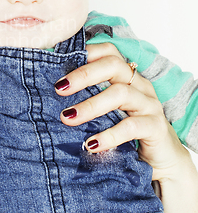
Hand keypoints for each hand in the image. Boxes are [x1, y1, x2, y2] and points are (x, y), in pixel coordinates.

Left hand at [55, 42, 187, 180]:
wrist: (162, 160)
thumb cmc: (126, 130)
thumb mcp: (105, 110)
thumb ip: (87, 97)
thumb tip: (52, 91)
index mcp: (126, 76)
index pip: (108, 52)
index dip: (84, 54)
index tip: (58, 65)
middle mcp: (139, 85)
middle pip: (113, 65)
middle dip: (83, 75)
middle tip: (58, 88)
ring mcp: (149, 104)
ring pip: (120, 94)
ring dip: (90, 106)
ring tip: (67, 118)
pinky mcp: (156, 127)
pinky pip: (132, 126)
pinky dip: (109, 135)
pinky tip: (91, 144)